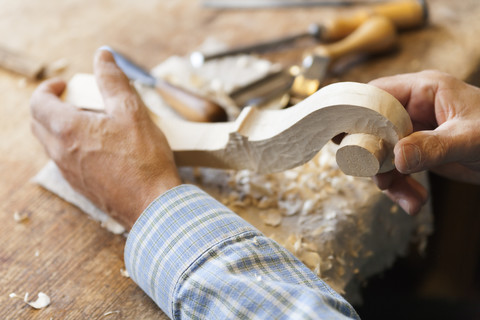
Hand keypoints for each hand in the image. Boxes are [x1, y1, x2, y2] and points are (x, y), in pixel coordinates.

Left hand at [30, 50, 180, 228]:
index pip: (39, 102)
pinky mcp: (81, 187)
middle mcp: (61, 153)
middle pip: (39, 123)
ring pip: (52, 144)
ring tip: (94, 125)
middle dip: (51, 107)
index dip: (48, 88)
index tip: (65, 85)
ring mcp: (69, 173)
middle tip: (76, 102)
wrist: (153, 205)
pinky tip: (103, 150)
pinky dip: (74, 148)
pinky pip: (66, 162)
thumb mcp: (132, 112)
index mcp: (68, 130)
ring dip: (63, 129)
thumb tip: (103, 57)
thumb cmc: (144, 159)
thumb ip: (113, 81)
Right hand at [369, 70, 479, 214]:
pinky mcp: (420, 153)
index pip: (376, 93)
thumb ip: (433, 146)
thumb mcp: (470, 139)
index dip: (355, 111)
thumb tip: (398, 158)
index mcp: (424, 90)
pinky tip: (414, 203)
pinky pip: (398, 170)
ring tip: (406, 198)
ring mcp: (416, 132)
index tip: (341, 135)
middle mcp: (415, 109)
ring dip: (388, 179)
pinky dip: (401, 188)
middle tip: (378, 177)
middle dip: (372, 157)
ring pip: (383, 154)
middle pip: (373, 127)